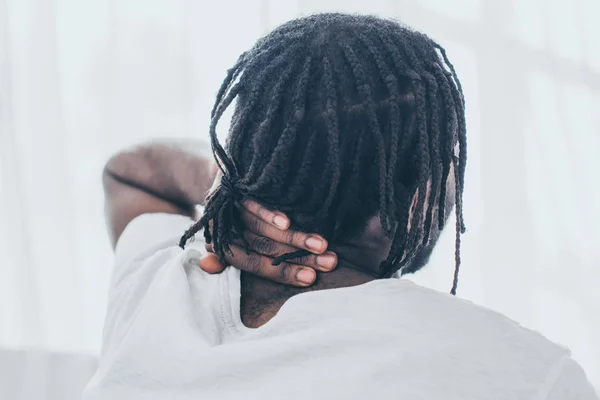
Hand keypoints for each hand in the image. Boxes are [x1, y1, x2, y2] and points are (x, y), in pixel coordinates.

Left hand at [199, 200, 336, 286]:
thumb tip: (207, 267)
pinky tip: (287, 222)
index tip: (311, 279)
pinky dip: (269, 215)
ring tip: (322, 245)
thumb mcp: (231, 233)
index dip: (282, 274)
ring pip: (261, 230)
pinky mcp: (233, 188)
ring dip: (294, 239)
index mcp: (223, 244)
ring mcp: (228, 208)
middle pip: (263, 249)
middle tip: (329, 263)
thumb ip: (226, 254)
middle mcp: (223, 229)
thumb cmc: (235, 209)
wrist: (226, 170)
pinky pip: (252, 204)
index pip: (253, 266)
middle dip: (298, 258)